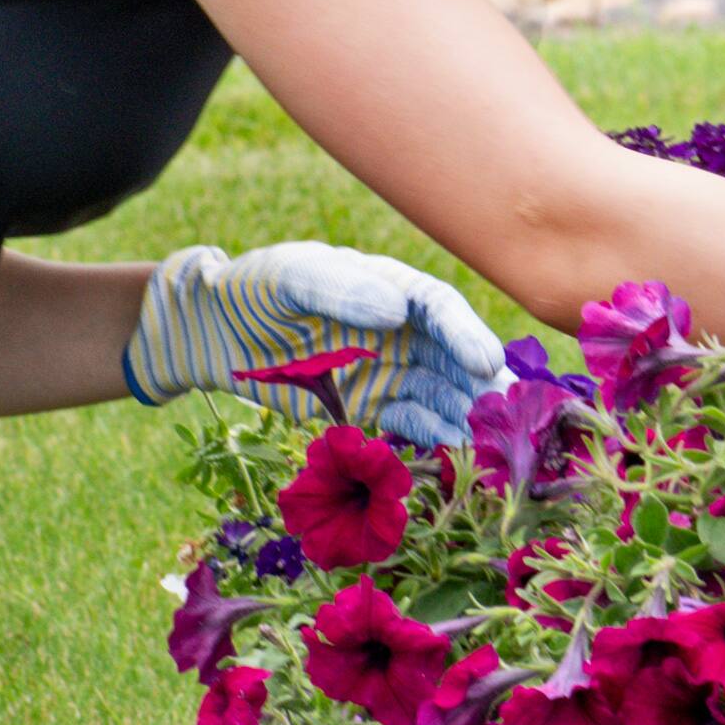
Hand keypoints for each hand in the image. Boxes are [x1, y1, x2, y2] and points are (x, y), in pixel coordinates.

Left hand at [124, 242, 505, 448]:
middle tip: (507, 413)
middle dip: (483, 384)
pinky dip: (431, 433)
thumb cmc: (256, 289)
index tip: (484, 362)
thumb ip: (338, 290)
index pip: (441, 310)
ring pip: (442, 393)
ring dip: (466, 415)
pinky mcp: (371, 405)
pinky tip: (447, 447)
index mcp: (393, 288)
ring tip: (486, 442)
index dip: (466, 335)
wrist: (217, 333)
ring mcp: (390, 369)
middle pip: (455, 356)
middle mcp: (404, 330)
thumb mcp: (290, 277)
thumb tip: (395, 311)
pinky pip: (411, 421)